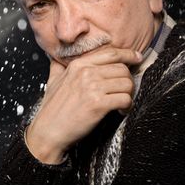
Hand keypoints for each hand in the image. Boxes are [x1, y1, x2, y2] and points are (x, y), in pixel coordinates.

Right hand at [25, 47, 141, 163]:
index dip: (128, 54)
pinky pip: (125, 99)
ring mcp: (92, 87)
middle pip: (122, 68)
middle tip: (125, 91)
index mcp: (78, 65)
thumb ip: (57, 67)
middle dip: (128, 80)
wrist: (48, 131)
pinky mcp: (98, 104)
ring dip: (129, 94)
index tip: (137, 58)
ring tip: (122, 103)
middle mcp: (86, 73)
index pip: (111, 53)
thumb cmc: (51, 109)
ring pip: (127, 83)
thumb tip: (55, 58)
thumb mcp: (52, 81)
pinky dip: (127, 107)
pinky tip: (120, 112)